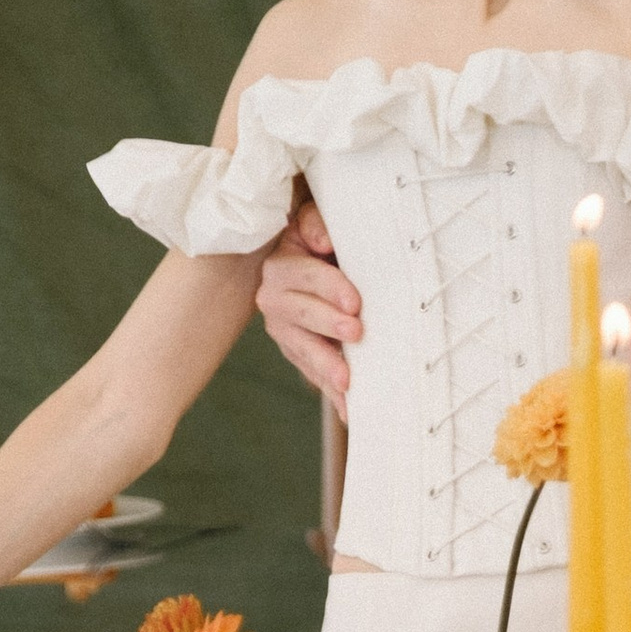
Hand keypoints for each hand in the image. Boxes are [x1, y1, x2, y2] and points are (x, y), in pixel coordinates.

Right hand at [254, 198, 362, 416]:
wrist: (320, 262)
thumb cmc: (324, 239)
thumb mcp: (317, 222)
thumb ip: (316, 224)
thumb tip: (321, 240)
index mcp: (281, 264)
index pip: (301, 275)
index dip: (328, 287)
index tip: (354, 302)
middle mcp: (274, 298)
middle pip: (298, 314)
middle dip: (327, 324)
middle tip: (356, 332)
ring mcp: (283, 329)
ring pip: (300, 349)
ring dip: (324, 365)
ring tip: (347, 382)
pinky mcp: (297, 351)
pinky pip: (312, 373)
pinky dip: (330, 392)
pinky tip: (348, 409)